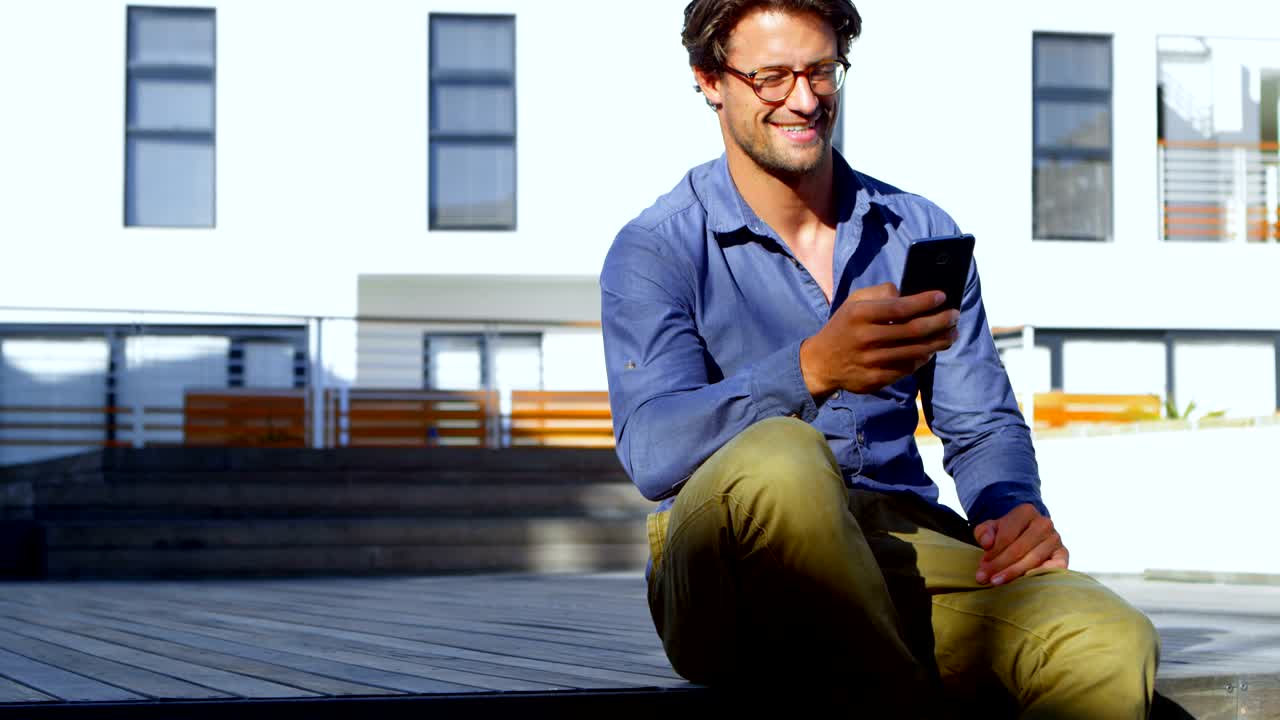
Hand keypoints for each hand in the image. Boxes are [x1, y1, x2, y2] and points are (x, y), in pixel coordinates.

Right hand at [799, 282, 959, 397]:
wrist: (821, 363)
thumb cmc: (844, 326)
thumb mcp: (854, 302)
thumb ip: (880, 293)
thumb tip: (909, 293)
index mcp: (859, 315)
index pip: (900, 307)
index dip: (925, 302)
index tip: (943, 297)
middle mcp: (865, 338)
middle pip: (914, 330)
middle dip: (940, 322)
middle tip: (955, 316)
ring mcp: (871, 361)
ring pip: (915, 351)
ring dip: (939, 342)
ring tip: (951, 334)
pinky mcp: (876, 379)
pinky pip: (908, 368)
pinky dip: (924, 359)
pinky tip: (931, 350)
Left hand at [973, 503, 1068, 585]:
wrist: (1026, 535)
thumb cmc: (1006, 533)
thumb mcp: (990, 528)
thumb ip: (984, 532)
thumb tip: (986, 542)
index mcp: (1025, 511)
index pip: (1007, 534)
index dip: (993, 552)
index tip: (982, 565)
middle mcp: (1043, 523)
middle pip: (1020, 548)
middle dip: (1000, 565)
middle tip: (984, 578)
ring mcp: (1055, 539)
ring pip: (1034, 559)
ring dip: (1014, 572)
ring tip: (996, 582)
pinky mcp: (1063, 554)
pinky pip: (1055, 567)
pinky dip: (1040, 574)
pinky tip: (1024, 583)